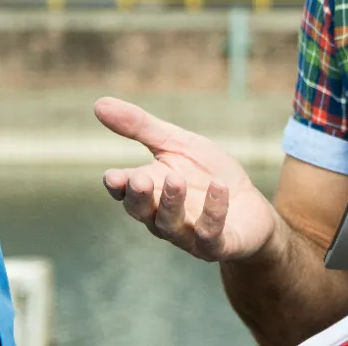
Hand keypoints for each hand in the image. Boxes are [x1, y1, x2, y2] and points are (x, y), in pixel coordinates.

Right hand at [94, 96, 279, 262]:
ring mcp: (189, 234)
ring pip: (171, 225)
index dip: (118, 186)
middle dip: (139, 197)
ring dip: (171, 204)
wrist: (250, 207)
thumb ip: (140, 127)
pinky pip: (211, 235)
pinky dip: (213, 212)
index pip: (125, 191)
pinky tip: (219, 188)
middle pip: (142, 212)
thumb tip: (98, 103)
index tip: (112, 176)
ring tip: (175, 180)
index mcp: (150, 191)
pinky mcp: (219, 244)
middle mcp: (163, 217)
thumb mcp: (176, 144)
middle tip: (139, 179)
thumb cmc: (206, 175)